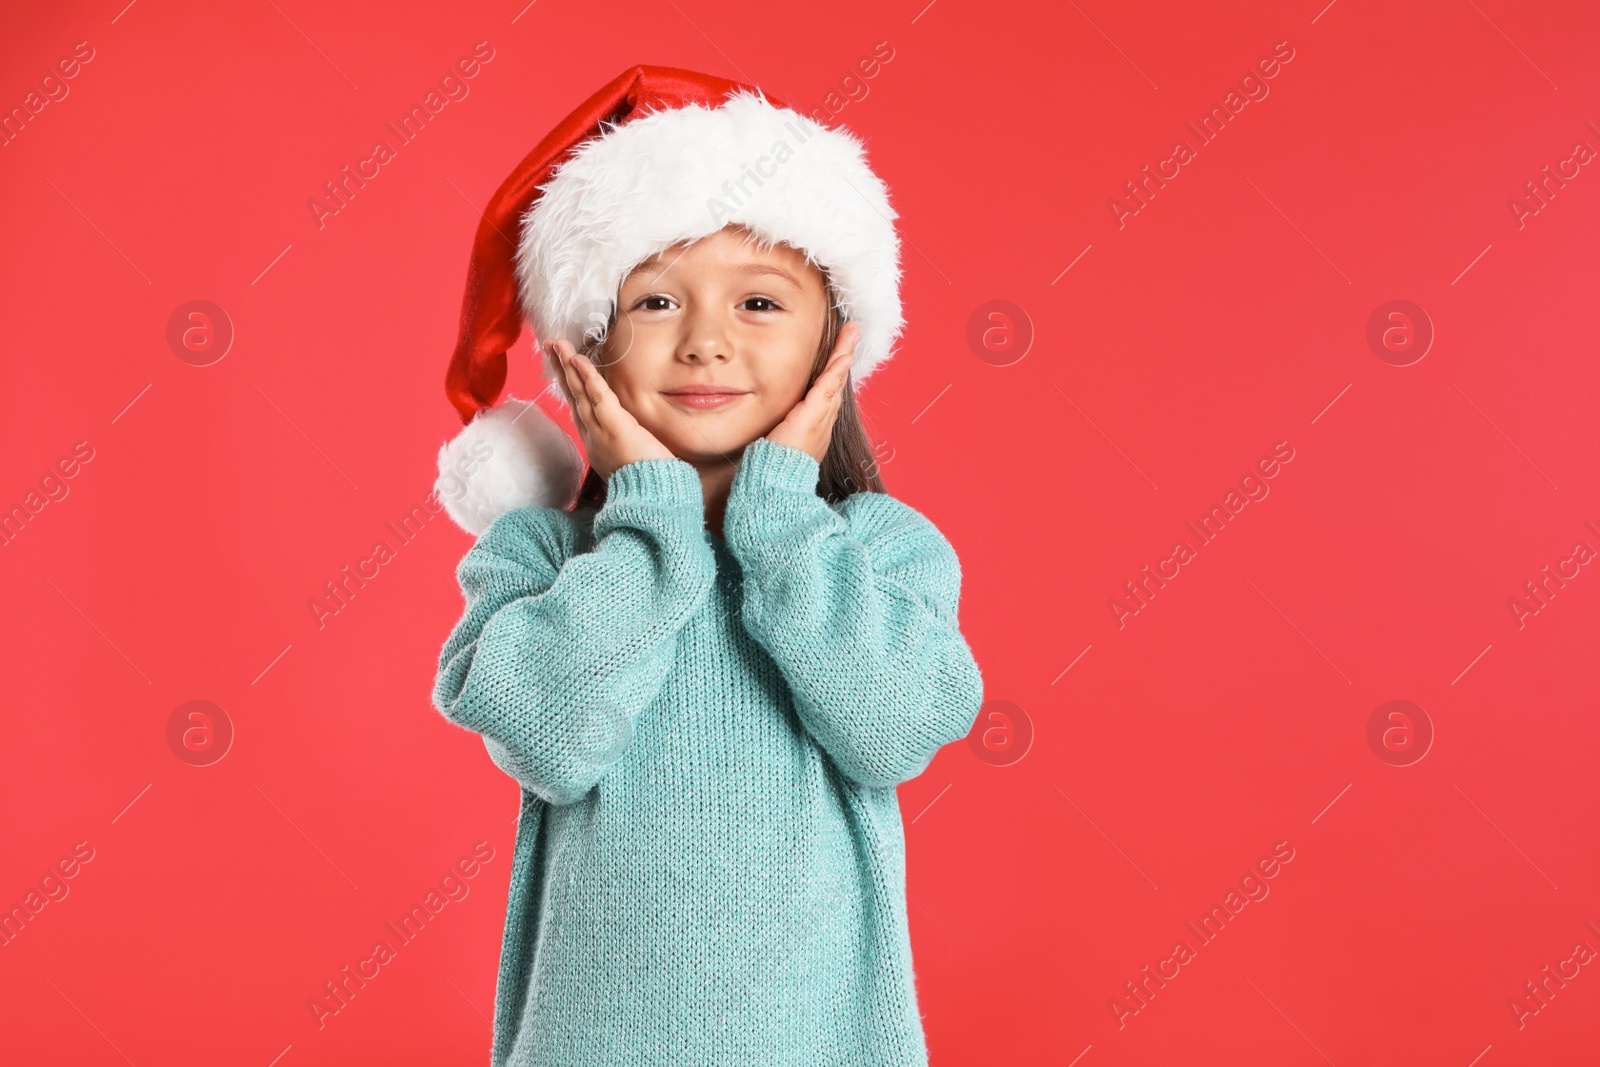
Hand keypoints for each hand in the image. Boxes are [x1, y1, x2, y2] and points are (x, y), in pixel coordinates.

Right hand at [546, 337, 674, 480]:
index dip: (569, 384)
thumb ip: (623, 442)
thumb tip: (628, 431)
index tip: (562, 365)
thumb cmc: (646, 482)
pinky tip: (579, 360)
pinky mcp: (615, 428)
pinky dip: (588, 377)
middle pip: (573, 396)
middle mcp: (592, 436)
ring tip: (558, 345)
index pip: (579, 407)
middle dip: (560, 370)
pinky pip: (599, 398)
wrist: (652, 499)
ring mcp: (601, 432)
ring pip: (580, 394)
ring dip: (568, 367)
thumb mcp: (628, 459)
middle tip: (549, 346)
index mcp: (595, 443)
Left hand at [765, 321, 859, 462]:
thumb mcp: (779, 443)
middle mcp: (823, 422)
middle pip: (837, 382)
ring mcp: (820, 421)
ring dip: (844, 355)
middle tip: (854, 331)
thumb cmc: (775, 469)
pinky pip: (826, 391)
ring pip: (835, 382)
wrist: (778, 487)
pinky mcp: (811, 420)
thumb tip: (772, 422)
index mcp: (816, 426)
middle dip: (846, 355)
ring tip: (852, 332)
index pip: (828, 391)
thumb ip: (780, 429)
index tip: (841, 351)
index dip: (836, 370)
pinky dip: (835, 373)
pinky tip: (843, 357)